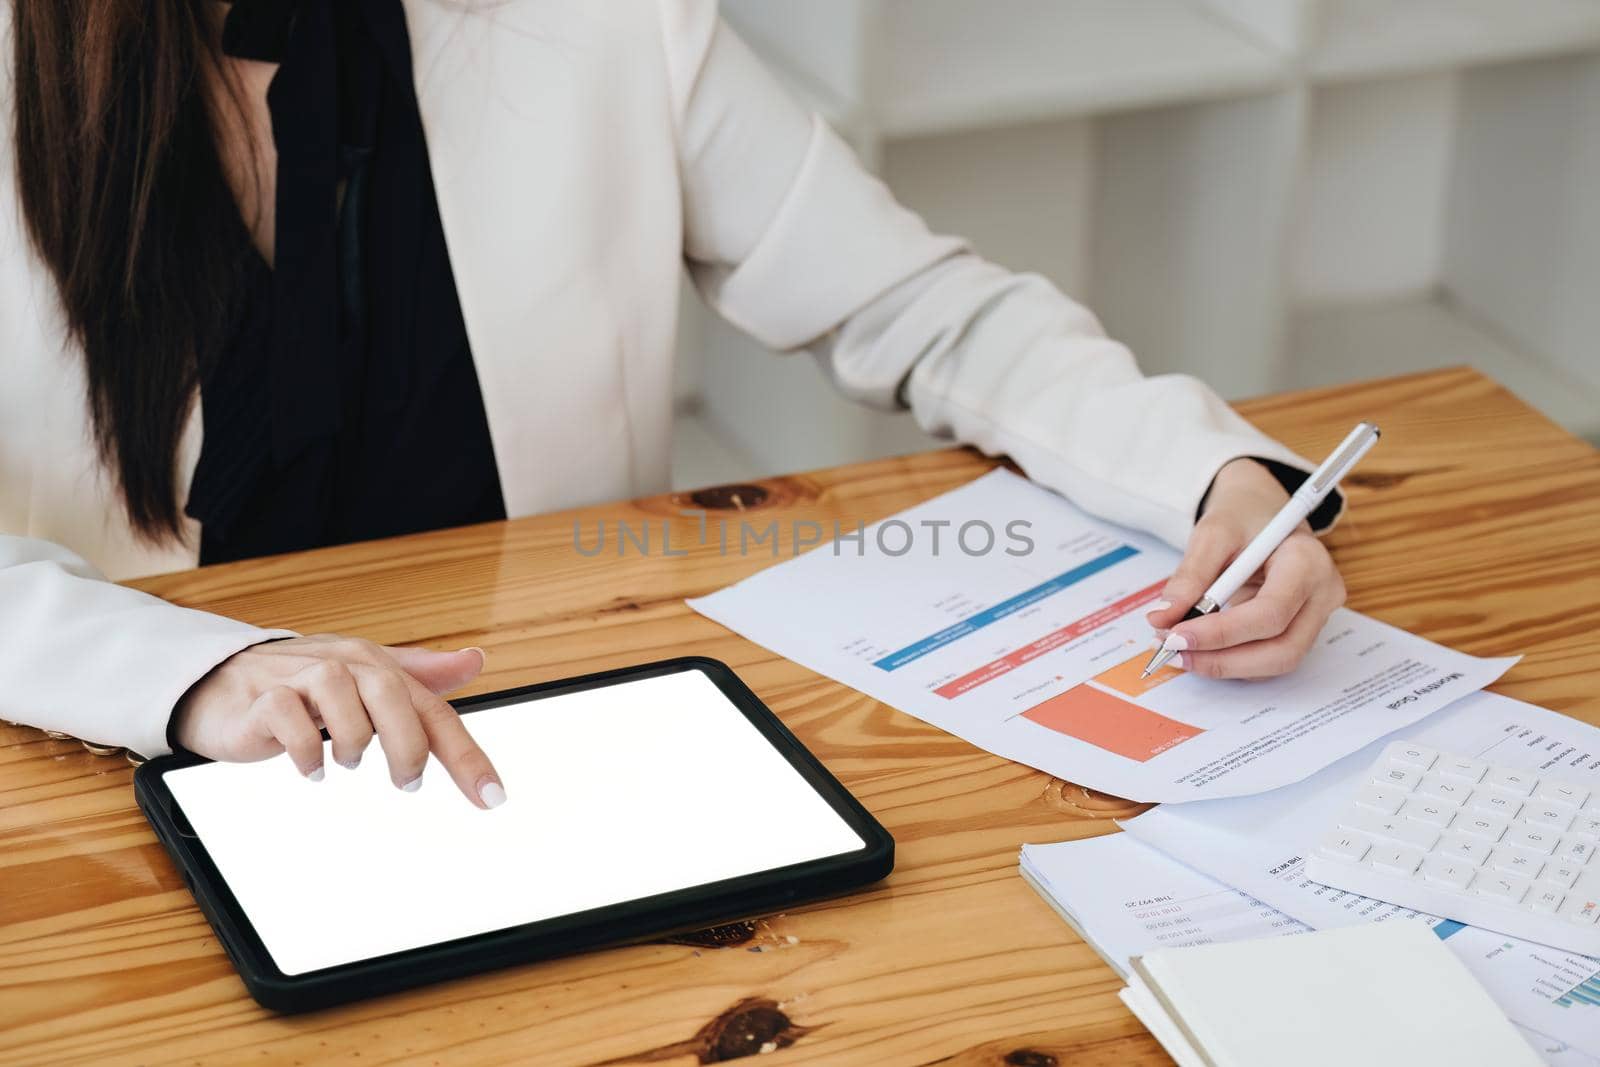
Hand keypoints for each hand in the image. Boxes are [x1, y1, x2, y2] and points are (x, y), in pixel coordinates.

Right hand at [171, 634, 504, 807]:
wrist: (223, 680)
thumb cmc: (304, 684)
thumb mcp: (367, 677)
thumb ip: (421, 675)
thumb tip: (474, 659)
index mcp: (377, 665)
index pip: (434, 709)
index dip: (466, 755)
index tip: (493, 797)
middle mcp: (345, 665)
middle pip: (391, 694)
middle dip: (407, 746)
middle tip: (407, 781)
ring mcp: (300, 677)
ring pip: (341, 699)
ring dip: (352, 741)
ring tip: (347, 761)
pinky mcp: (261, 699)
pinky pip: (288, 717)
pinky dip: (304, 750)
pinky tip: (310, 769)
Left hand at [1145, 458, 1344, 678]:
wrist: (1261, 511)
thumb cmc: (1243, 516)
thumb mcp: (1212, 533)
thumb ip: (1189, 576)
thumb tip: (1162, 619)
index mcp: (1307, 561)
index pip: (1270, 613)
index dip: (1222, 633)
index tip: (1176, 637)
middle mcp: (1322, 594)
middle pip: (1282, 649)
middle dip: (1223, 660)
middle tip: (1173, 653)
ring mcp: (1317, 615)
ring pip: (1277, 661)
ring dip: (1225, 665)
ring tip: (1180, 651)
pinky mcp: (1301, 629)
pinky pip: (1270, 658)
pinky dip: (1233, 660)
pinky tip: (1201, 649)